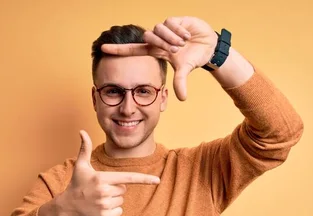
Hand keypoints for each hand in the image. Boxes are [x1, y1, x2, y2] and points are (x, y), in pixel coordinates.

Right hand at [59, 130, 159, 215]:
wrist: (66, 207)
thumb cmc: (76, 184)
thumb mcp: (80, 166)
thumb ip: (85, 149)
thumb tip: (82, 131)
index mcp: (101, 179)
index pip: (127, 178)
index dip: (144, 179)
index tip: (158, 180)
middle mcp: (104, 192)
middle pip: (123, 189)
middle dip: (114, 189)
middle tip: (99, 190)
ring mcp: (104, 206)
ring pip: (121, 201)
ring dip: (113, 200)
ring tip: (98, 199)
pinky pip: (119, 212)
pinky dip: (112, 211)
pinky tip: (99, 209)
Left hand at [101, 16, 217, 100]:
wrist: (209, 46)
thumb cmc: (193, 57)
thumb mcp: (185, 69)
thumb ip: (180, 82)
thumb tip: (182, 98)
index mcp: (156, 50)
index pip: (134, 50)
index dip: (119, 50)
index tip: (103, 49)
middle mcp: (158, 38)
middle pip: (148, 37)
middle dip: (162, 43)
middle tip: (176, 49)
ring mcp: (166, 28)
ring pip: (158, 29)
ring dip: (172, 38)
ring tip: (183, 43)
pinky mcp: (175, 20)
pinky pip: (170, 23)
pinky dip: (179, 31)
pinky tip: (187, 35)